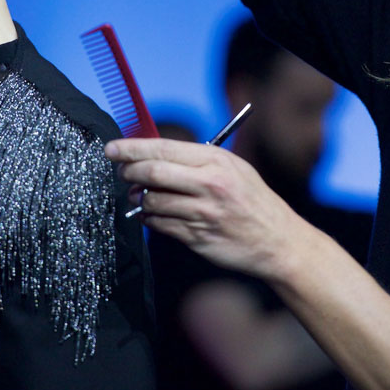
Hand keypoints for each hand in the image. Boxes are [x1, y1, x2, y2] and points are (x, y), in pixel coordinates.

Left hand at [105, 138, 306, 279]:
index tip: (111, 148)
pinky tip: (151, 214)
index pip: (163, 149)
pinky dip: (148, 218)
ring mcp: (202, 213)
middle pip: (153, 173)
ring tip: (138, 195)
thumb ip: (197, 160)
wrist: (278, 241)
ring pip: (152, 201)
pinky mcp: (197, 237)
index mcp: (216, 161)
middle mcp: (209, 185)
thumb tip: (155, 153)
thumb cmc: (253, 200)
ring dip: (137, 198)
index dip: (131, 148)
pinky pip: (159, 225)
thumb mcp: (234, 168)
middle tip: (121, 172)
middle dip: (129, 171)